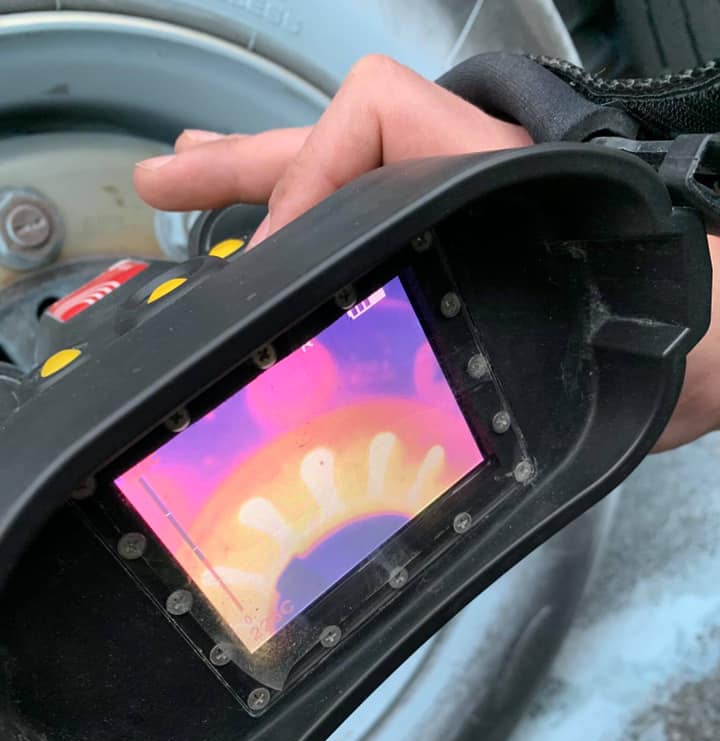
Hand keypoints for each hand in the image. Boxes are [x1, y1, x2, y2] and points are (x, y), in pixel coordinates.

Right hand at [135, 54, 719, 452]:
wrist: (712, 337)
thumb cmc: (667, 302)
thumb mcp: (568, 268)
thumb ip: (464, 256)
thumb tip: (329, 280)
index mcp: (482, 166)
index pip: (369, 118)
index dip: (305, 174)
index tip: (268, 256)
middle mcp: (459, 181)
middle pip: (333, 147)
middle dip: (246, 163)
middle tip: (165, 177)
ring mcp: (454, 223)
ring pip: (344, 190)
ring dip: (263, 192)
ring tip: (188, 194)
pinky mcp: (454, 266)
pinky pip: (370, 243)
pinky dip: (316, 250)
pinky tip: (283, 275)